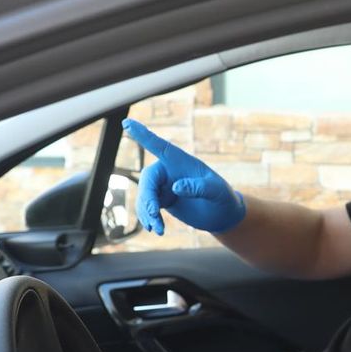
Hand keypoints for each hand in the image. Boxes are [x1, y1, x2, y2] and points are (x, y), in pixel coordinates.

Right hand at [121, 120, 246, 235]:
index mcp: (181, 161)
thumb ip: (199, 187)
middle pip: (147, 179)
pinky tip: (157, 229)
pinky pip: (147, 207)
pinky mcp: (162, 200)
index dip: (142, 134)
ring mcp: (164, 185)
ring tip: (158, 228)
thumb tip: (176, 187)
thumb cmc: (223, 198)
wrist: (223, 216)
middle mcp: (169, 171)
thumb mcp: (216, 192)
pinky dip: (149, 218)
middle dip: (147, 197)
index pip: (159, 146)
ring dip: (147, 212)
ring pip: (144, 196)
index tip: (126, 122)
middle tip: (153, 214)